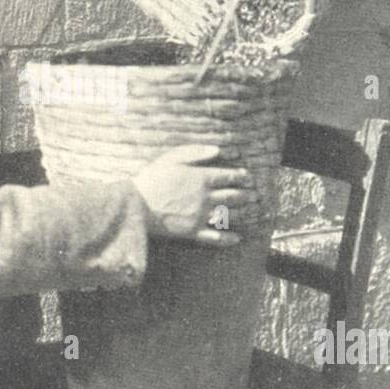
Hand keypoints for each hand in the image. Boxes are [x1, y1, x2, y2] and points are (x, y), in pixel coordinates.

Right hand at [131, 144, 258, 246]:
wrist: (136, 205)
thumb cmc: (152, 179)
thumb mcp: (172, 158)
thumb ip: (196, 152)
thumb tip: (218, 150)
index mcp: (201, 178)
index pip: (228, 176)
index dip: (240, 176)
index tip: (247, 177)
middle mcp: (206, 198)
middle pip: (232, 196)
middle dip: (245, 194)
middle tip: (253, 194)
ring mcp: (201, 216)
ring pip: (228, 215)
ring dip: (242, 212)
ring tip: (250, 210)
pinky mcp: (193, 232)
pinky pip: (215, 237)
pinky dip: (228, 238)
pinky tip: (238, 238)